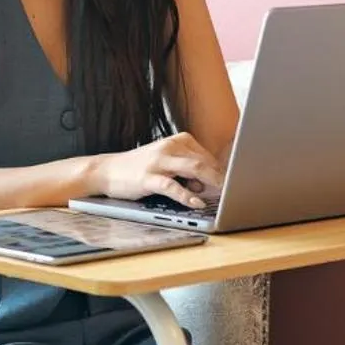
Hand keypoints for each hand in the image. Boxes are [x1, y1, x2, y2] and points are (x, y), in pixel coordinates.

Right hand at [93, 133, 223, 208]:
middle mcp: (170, 147)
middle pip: (204, 161)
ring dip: (210, 183)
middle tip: (236, 191)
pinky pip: (172, 186)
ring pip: (192, 169)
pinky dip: (187, 195)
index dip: (223, 171)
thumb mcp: (168, 162)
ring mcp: (158, 161)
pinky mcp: (148, 177)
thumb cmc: (141, 168)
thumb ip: (189, 170)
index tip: (236, 182)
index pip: (208, 156)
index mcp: (179, 141)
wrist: (107, 170)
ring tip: (223, 194)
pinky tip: (196, 203)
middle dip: (222, 177)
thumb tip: (210, 183)